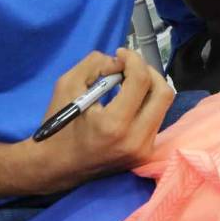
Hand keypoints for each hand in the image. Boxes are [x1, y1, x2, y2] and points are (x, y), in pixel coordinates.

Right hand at [29, 49, 173, 192]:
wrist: (55, 167)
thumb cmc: (58, 125)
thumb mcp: (67, 85)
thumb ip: (95, 64)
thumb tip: (120, 62)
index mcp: (114, 125)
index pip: (141, 81)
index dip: (134, 59)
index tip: (121, 54)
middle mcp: (135, 140)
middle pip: (164, 93)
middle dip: (149, 71)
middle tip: (130, 66)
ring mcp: (142, 150)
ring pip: (162, 106)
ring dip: (149, 87)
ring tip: (128, 82)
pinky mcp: (144, 155)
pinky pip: (156, 119)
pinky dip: (146, 103)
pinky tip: (129, 100)